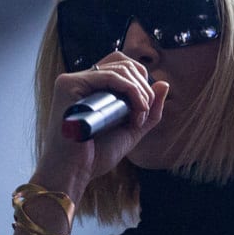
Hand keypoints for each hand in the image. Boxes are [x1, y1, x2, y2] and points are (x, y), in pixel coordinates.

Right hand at [37, 51, 169, 193]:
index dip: (141, 83)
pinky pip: (109, 76)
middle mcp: (82, 81)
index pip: (123, 67)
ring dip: (140, 92)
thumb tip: (164, 83)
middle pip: (124, 62)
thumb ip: (149, 110)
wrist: (74, 172)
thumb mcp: (131, 131)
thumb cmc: (96, 155)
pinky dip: (130, 90)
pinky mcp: (69, 84)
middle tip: (143, 114)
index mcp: (93, 88)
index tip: (143, 112)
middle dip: (143, 87)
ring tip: (138, 117)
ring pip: (120, 68)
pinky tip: (136, 109)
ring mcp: (74, 80)